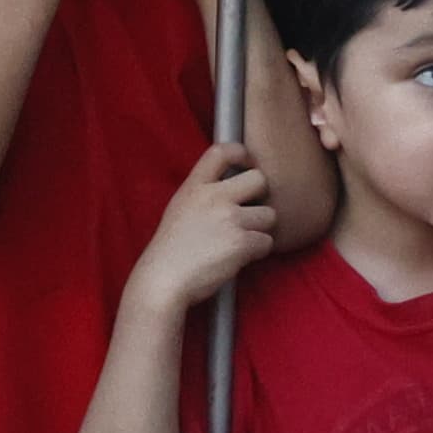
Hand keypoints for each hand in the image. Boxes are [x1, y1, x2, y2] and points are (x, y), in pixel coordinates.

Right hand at [123, 144, 278, 317]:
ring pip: (269, 214)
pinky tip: (241, 257)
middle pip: (259, 179)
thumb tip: (233, 185)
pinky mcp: (241, 243)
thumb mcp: (180, 209)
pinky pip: (267, 241)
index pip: (222, 151)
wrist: (163, 282)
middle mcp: (214, 197)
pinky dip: (259, 251)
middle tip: (249, 213)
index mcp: (194, 187)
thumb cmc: (171, 251)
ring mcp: (229, 219)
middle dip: (261, 197)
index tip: (248, 163)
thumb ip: (204, 194)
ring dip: (261, 229)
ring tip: (241, 241)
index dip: (241, 152)